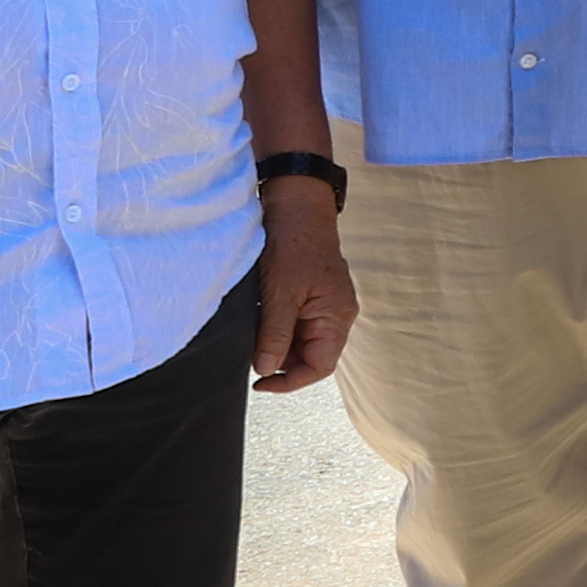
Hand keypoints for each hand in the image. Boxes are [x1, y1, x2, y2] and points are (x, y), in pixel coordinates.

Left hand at [248, 185, 355, 393]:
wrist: (296, 204)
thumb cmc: (294, 243)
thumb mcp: (280, 293)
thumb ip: (274, 334)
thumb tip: (266, 369)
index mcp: (337, 316)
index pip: (320, 366)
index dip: (289, 381)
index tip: (258, 382)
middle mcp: (336, 314)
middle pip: (311, 356)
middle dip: (280, 360)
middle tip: (249, 353)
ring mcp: (325, 304)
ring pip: (301, 340)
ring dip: (276, 342)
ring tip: (252, 332)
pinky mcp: (312, 294)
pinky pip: (296, 322)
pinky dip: (276, 326)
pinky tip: (259, 317)